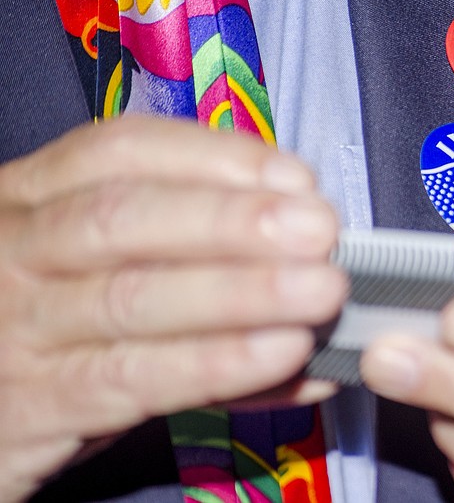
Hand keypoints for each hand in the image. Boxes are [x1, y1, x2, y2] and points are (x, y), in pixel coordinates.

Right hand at [0, 117, 345, 500]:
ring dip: (241, 292)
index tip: (294, 176)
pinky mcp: (31, 407)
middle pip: (123, 217)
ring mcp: (16, 330)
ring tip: (321, 292)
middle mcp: (14, 252)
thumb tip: (307, 254)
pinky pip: (134, 378)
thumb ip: (187, 253)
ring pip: (132, 298)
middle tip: (318, 231)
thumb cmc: (53, 328)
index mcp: (33, 199)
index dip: (215, 157)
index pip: (119, 150)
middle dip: (232, 220)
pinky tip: (284, 356)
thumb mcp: (97, 272)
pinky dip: (218, 364)